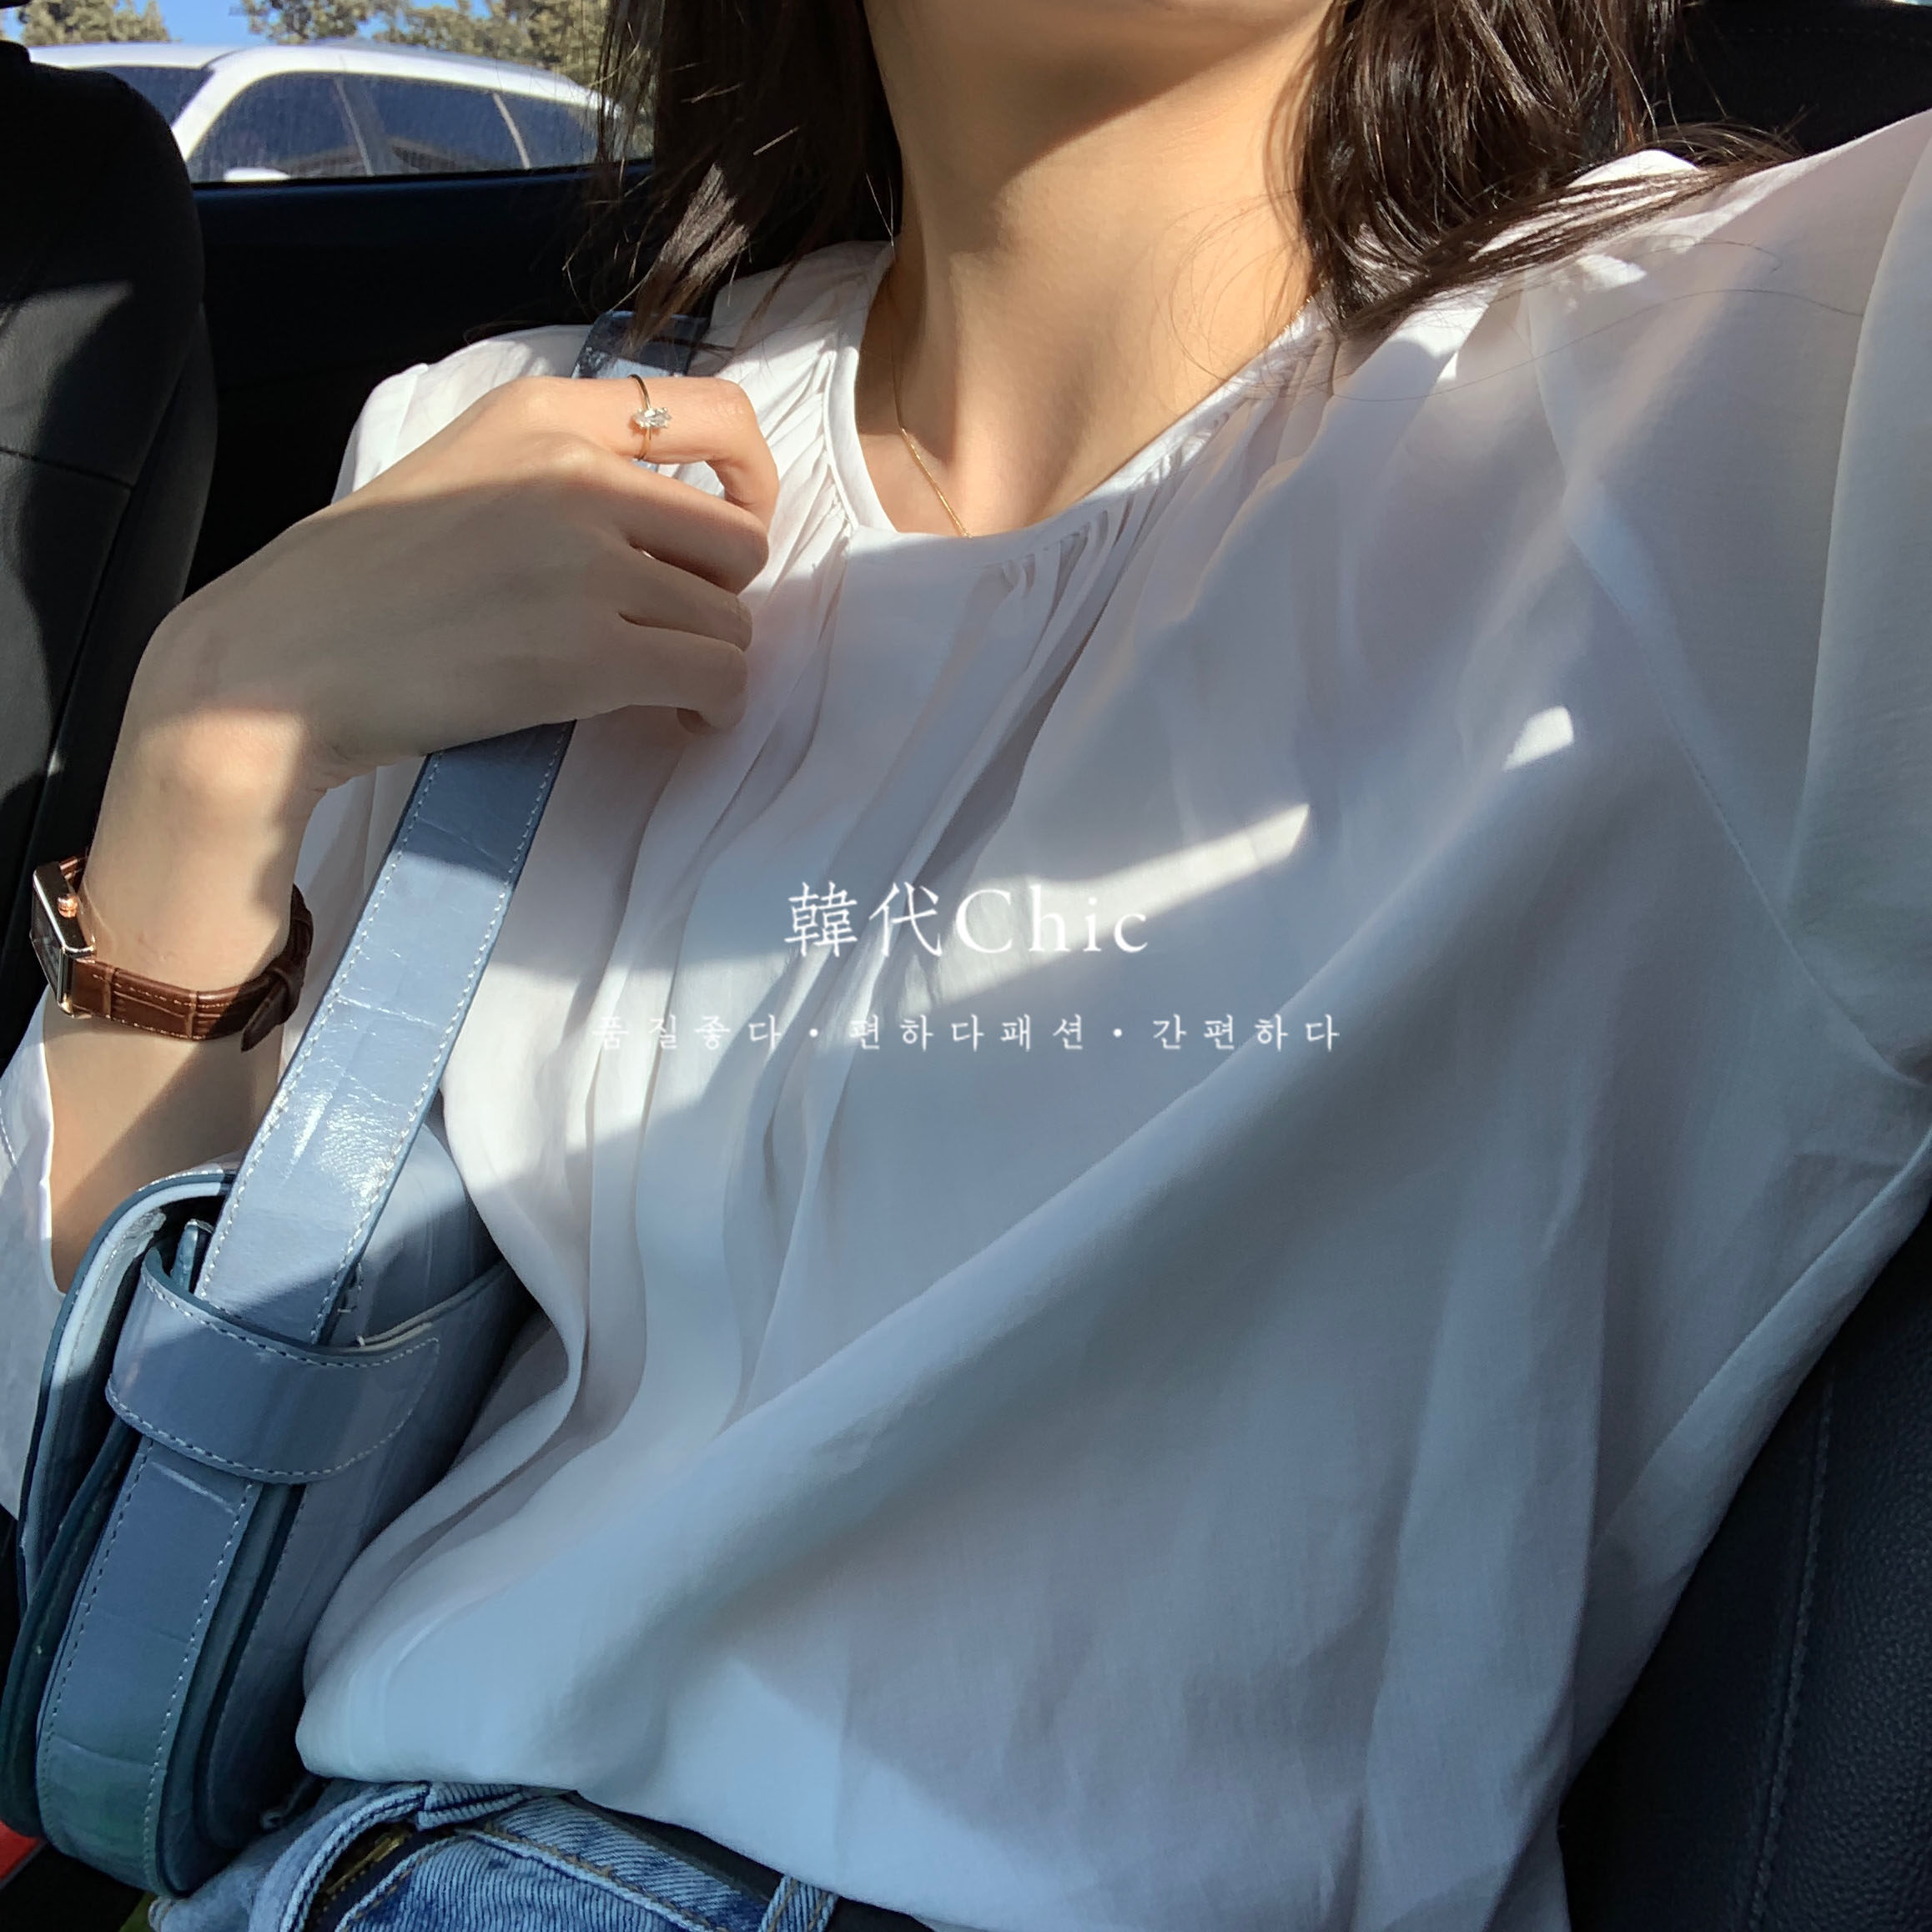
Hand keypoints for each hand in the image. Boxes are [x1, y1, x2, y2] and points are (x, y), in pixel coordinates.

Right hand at [77, 370, 778, 988]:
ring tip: (664, 684)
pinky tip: (680, 719)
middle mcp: (577, 476)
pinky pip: (717, 678)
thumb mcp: (463, 466)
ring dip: (710, 660)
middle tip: (672, 626)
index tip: (732, 522)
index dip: (753, 478)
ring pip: (732, 619)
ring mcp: (586, 567)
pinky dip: (714, 707)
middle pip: (740, 537)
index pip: (719, 414)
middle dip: (720, 593)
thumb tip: (669, 511)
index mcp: (545, 413)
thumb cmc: (361, 580)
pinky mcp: (587, 656)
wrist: (283, 660)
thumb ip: (562, 467)